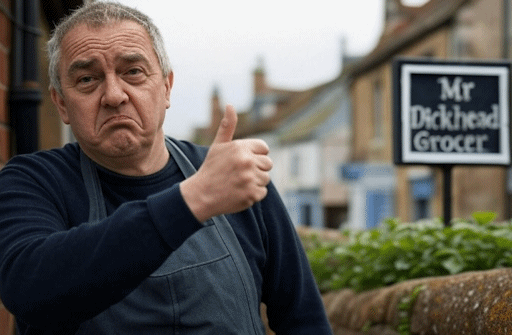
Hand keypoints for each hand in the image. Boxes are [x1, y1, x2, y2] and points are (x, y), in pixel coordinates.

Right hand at [180, 105, 272, 221]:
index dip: (255, 155)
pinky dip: (253, 194)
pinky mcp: (252, 194)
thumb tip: (230, 105)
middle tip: (239, 174)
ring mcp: (250, 179)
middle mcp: (246, 161)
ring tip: (238, 183)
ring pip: (265, 178)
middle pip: (267, 164)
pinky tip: (239, 193)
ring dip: (255, 182)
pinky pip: (262, 192)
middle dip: (256, 169)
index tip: (243, 162)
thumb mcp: (218, 146)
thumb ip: (227, 126)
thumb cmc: (211, 169)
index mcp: (240, 147)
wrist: (200, 196)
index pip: (264, 148)